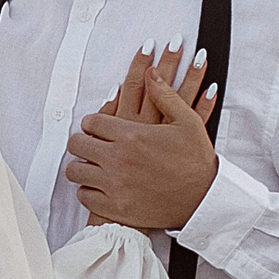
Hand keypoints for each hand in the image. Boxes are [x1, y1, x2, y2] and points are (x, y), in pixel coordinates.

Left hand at [63, 44, 221, 232]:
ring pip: (75, 171)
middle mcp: (119, 159)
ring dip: (80, 165)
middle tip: (86, 143)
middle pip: (78, 144)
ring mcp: (114, 185)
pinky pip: (84, 195)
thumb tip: (151, 72)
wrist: (203, 200)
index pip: (92, 122)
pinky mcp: (114, 207)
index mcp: (133, 135)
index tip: (94, 126)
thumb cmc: (196, 161)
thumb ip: (164, 94)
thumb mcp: (187, 121)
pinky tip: (95, 185)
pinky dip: (87, 190)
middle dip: (81, 141)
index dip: (92, 122)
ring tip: (88, 164)